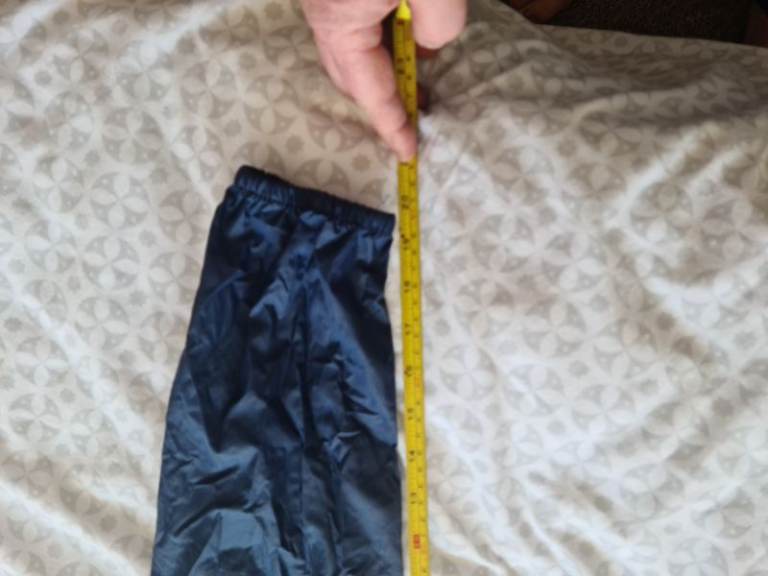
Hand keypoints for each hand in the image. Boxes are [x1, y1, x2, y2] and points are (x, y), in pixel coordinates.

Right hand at [301, 0, 466, 160]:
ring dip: (380, 69)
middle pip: (350, 79)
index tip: (408, 153)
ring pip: (347, 51)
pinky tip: (403, 31)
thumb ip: (438, 28)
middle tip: (418, 113)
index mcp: (338, 25)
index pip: (370, 94)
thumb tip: (427, 46)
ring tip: (414, 75)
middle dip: (382, 103)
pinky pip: (349, 26)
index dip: (392, 126)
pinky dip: (374, 41)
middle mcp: (319, 13)